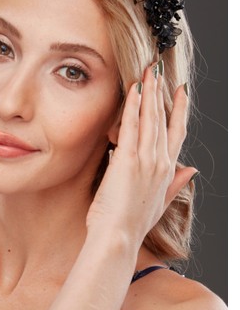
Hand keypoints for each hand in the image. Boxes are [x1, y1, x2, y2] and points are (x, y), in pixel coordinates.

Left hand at [86, 61, 195, 245]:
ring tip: (148, 71)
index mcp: (166, 170)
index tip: (180, 90)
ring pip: (149, 118)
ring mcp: (145, 160)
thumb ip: (175, 183)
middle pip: (162, 119)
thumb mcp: (160, 202)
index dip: (180, 109)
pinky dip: (132, 106)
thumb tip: (191, 168)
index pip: (177, 132)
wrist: (118, 239)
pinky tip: (133, 90)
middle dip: (160, 92)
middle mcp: (160, 162)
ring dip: (148, 92)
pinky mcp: (128, 160)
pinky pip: (131, 126)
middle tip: (158, 70)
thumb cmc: (132, 223)